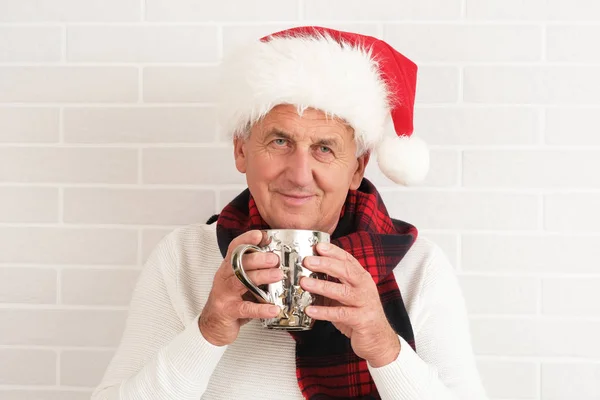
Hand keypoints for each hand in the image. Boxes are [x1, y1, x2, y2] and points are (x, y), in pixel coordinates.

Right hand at [199, 230, 281, 345]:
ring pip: (241, 282)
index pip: (234, 249)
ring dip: (261, 277)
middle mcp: (224, 277)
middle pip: (238, 263)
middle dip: (258, 258)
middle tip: (275, 258)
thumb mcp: (241, 282)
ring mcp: (224, 294)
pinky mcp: (227, 311)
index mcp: (228, 268)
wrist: (214, 326)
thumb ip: (254, 270)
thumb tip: (276, 258)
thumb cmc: (231, 301)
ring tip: (278, 275)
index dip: (246, 240)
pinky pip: (245, 308)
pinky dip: (260, 308)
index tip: (261, 235)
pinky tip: (273, 308)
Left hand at [301, 243, 400, 366]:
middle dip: (325, 264)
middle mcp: (365, 288)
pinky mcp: (361, 320)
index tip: (318, 246)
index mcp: (361, 278)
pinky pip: (340, 314)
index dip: (333, 252)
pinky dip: (324, 311)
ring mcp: (364, 303)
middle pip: (345, 271)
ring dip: (321, 286)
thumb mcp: (348, 295)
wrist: (379, 340)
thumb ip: (334, 283)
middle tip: (307, 261)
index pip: (348, 260)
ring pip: (342, 291)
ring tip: (304, 282)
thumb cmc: (360, 315)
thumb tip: (309, 274)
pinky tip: (310, 310)